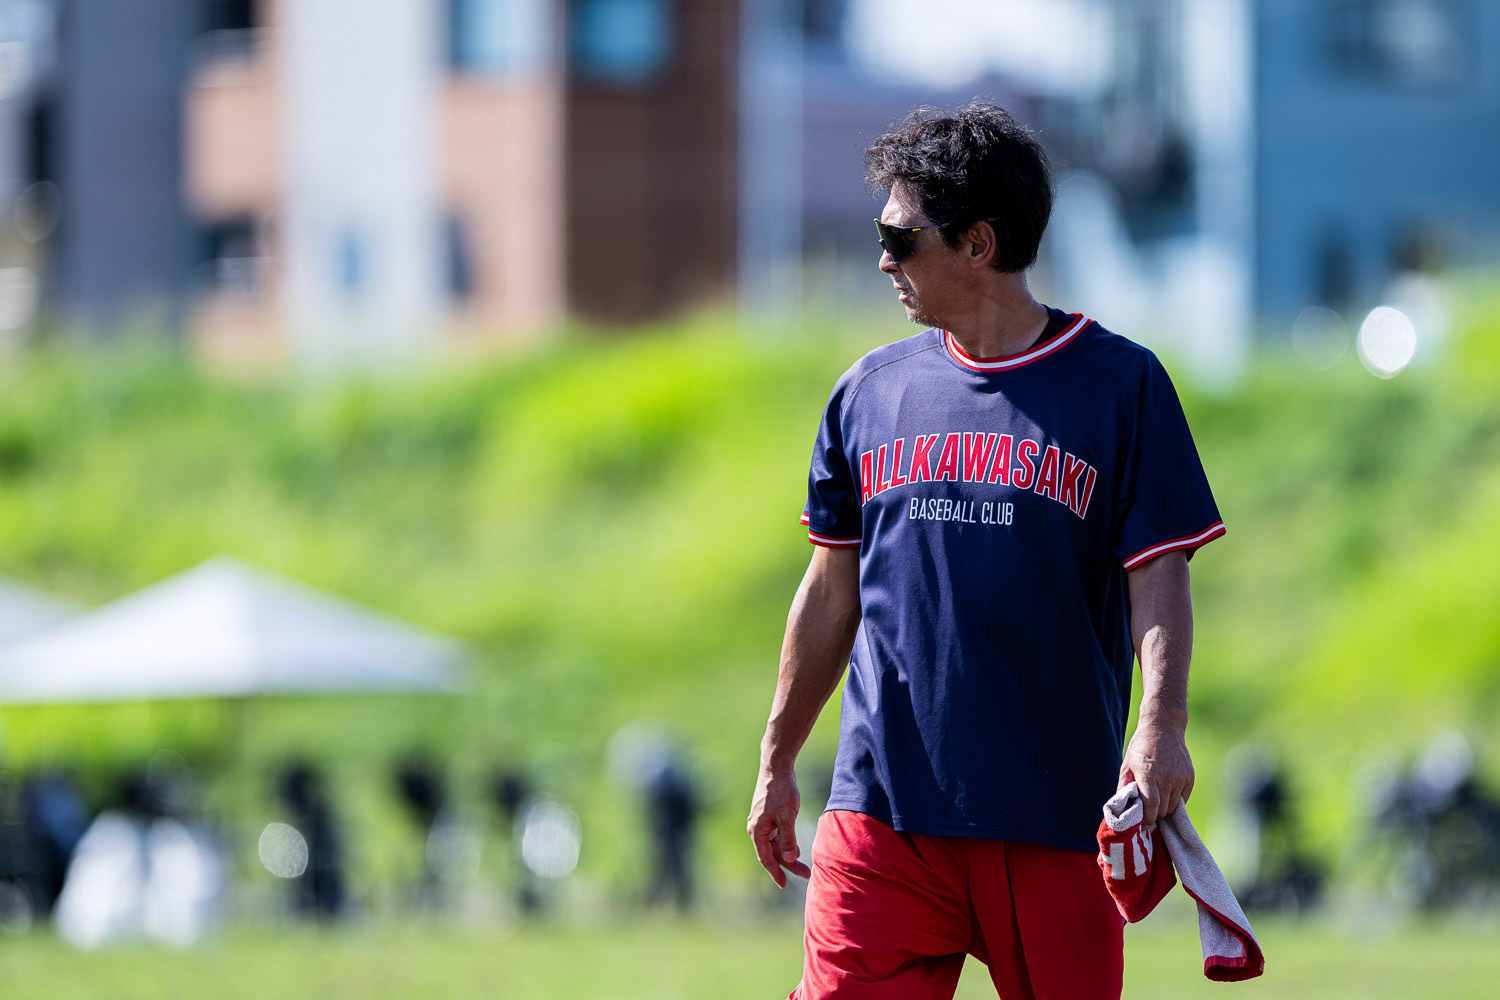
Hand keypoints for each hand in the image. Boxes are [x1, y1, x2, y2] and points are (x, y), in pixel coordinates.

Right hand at [747, 765, 811, 887]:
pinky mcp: (769, 815)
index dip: (776, 872)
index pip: (766, 858)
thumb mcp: (787, 817)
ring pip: (776, 844)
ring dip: (789, 854)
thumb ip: (788, 839)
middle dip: (788, 865)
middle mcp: (757, 828)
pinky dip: (787, 843)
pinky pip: (777, 835)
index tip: (784, 885)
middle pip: (773, 852)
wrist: (776, 767)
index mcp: (757, 831)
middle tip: (807, 875)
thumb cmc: (780, 791)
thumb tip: (789, 858)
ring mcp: (763, 822)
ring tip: (804, 865)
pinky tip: (796, 849)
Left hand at [1118, 720, 1193, 827]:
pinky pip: (1182, 799)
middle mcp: (1167, 776)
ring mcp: (1180, 777)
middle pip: (1162, 809)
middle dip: (1153, 816)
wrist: (1164, 727)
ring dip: (1163, 810)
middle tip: (1146, 817)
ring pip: (1173, 806)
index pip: (1151, 806)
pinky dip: (1174, 802)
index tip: (1141, 826)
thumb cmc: (1141, 747)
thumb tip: (1121, 808)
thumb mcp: (1127, 764)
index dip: (1146, 819)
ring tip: (1155, 806)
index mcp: (1149, 773)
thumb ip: (1124, 787)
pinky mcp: (1190, 777)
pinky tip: (1165, 796)